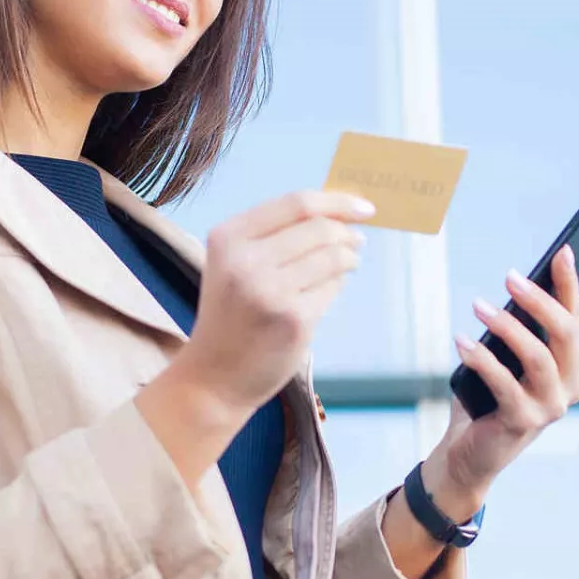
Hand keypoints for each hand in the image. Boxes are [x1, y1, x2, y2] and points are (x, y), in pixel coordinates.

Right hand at [170, 189, 371, 419]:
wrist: (215, 376)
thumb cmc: (232, 316)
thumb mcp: (235, 265)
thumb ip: (276, 236)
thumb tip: (338, 214)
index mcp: (228, 238)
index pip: (296, 203)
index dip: (337, 202)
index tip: (364, 208)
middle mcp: (245, 261)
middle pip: (319, 228)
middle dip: (347, 232)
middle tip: (358, 240)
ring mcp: (270, 291)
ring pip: (332, 257)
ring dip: (349, 257)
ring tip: (350, 262)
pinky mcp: (294, 319)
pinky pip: (332, 287)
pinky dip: (338, 283)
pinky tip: (330, 288)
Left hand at [421, 246, 578, 516]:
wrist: (469, 454)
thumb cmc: (488, 398)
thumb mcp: (507, 359)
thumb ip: (523, 330)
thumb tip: (524, 284)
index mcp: (571, 366)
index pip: (575, 317)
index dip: (569, 283)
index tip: (562, 250)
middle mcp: (569, 386)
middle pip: (565, 334)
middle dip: (539, 301)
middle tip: (510, 277)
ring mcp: (550, 407)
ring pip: (538, 357)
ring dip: (508, 327)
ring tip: (479, 305)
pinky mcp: (524, 422)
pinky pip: (505, 384)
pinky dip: (482, 359)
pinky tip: (462, 341)